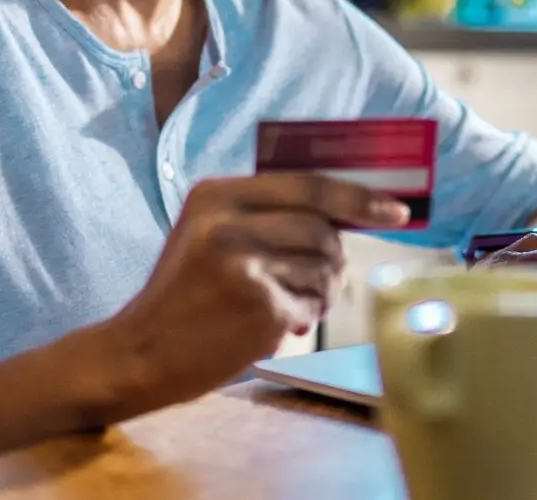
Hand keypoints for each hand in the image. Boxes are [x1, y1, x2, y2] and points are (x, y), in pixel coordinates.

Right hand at [105, 173, 410, 414]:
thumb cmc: (183, 294)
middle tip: (323, 277)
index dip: (358, 197)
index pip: (308, 185)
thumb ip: (264, 215)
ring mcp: (243, 265)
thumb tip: (346, 213)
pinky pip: (309, 306)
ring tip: (289, 303)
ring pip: (322, 268)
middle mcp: (228, 223)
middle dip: (334, 257)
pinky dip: (301, 318)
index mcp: (216, 195)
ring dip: (319, 291)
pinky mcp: (258, 308)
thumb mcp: (207, 234)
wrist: (139, 352)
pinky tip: (269, 325)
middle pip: (322, 228)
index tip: (396, 211)